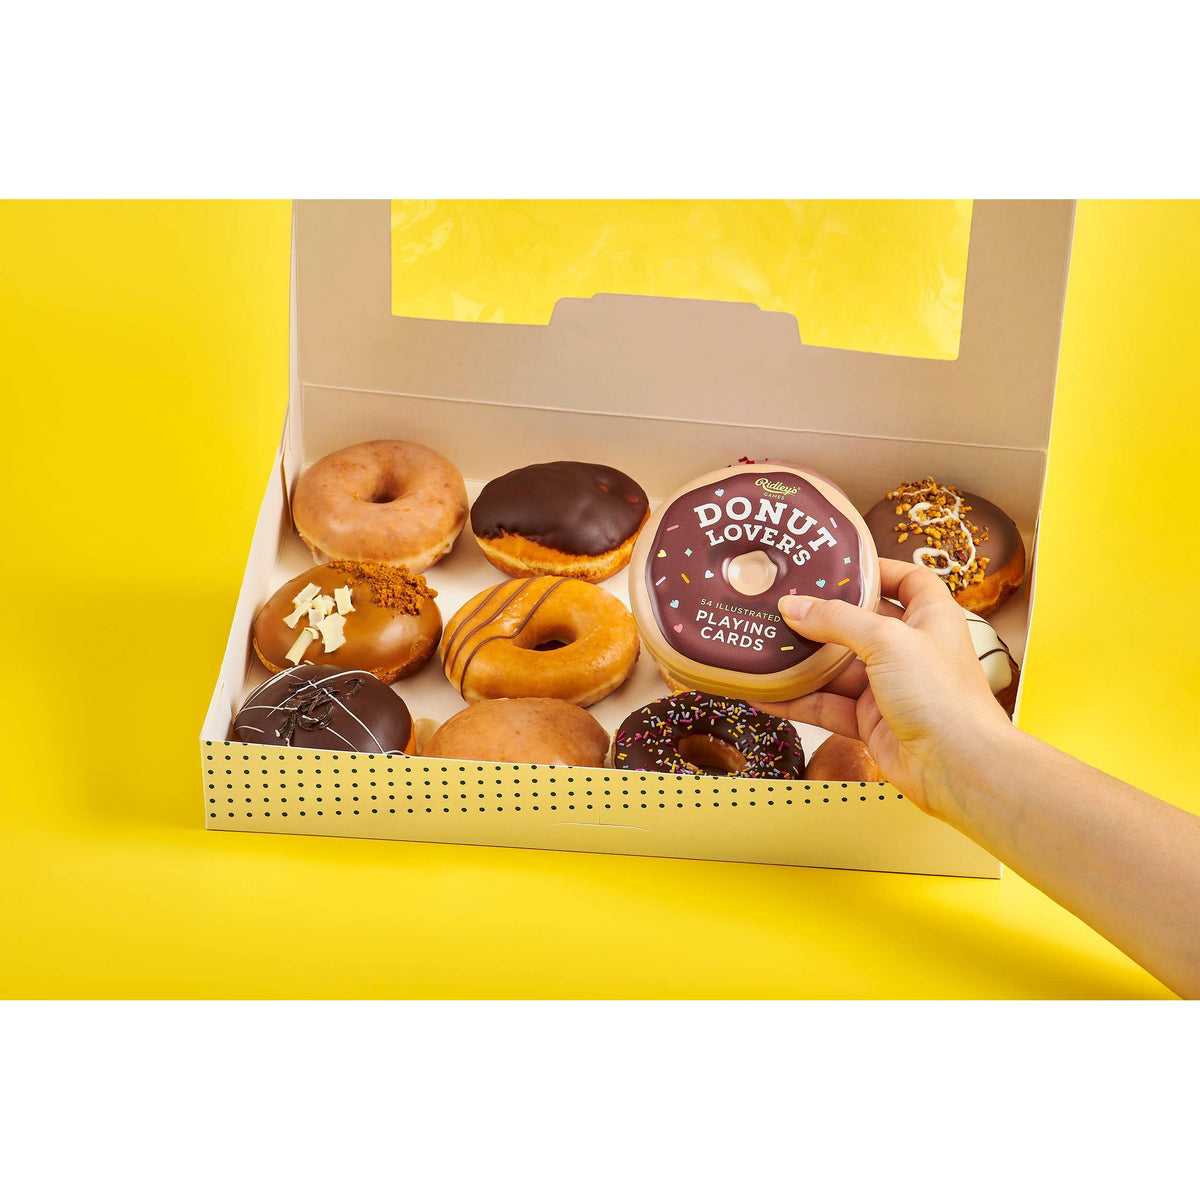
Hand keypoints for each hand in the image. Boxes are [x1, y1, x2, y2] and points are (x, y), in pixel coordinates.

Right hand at [759, 558, 1014, 814]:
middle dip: (822, 618)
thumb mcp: (887, 640)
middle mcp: (910, 649)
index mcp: (930, 618)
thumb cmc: (941, 695)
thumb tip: (793, 606)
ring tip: (763, 648)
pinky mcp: (871, 721)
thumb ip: (836, 620)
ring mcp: (889, 687)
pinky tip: (767, 695)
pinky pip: (827, 706)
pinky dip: (798, 701)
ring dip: (802, 662)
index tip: (837, 565)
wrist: (958, 767)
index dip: (877, 569)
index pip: (907, 580)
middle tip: (782, 605)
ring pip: (837, 668)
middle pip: (859, 624)